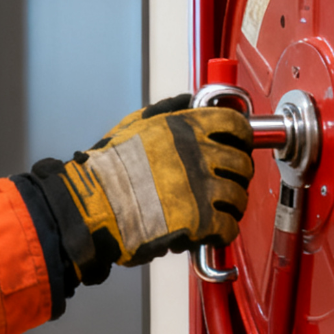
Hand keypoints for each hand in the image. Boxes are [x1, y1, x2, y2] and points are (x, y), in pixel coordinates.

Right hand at [29, 95, 254, 278]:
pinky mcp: (201, 222)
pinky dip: (224, 230)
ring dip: (230, 204)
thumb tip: (188, 102)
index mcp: (185, 128)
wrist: (92, 205)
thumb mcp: (133, 124)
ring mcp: (202, 189)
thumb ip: (166, 112)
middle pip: (241, 164)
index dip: (241, 137)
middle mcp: (198, 155)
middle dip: (236, 175)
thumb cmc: (106, 168)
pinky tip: (211, 229)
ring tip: (216, 208)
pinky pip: (230, 226)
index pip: (236, 124)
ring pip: (239, 196)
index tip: (239, 145)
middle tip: (225, 181)